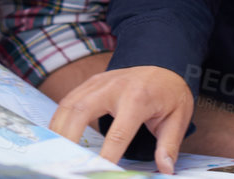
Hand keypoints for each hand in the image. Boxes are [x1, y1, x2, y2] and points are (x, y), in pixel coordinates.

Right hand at [47, 65, 192, 173]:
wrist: (164, 65)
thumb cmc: (170, 95)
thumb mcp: (178, 119)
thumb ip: (168, 145)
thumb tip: (165, 170)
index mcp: (138, 98)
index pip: (119, 132)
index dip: (108, 155)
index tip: (100, 171)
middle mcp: (114, 87)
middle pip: (82, 111)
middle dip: (69, 137)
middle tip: (65, 161)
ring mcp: (99, 82)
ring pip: (70, 104)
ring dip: (59, 128)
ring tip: (56, 151)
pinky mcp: (91, 82)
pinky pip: (69, 100)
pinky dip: (60, 118)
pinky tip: (57, 135)